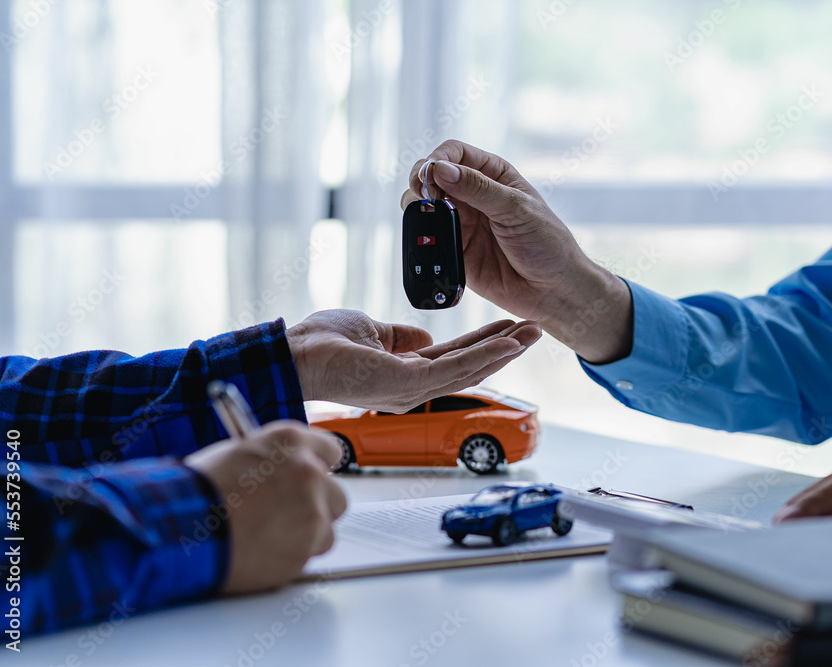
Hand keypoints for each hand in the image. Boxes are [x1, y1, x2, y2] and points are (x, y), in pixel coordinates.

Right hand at [184, 420, 347, 593]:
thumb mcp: (237, 454)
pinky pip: (309, 554)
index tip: (312, 479)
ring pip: (325, 529)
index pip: (330, 450)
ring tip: (267, 537)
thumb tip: (286, 472)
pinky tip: (262, 552)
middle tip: (288, 515)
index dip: (319, 467)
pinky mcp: (306, 549)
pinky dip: (291, 556)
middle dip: (317, 506)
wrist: (181, 529)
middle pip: (336, 494)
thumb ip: (273, 462)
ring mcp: (312, 513)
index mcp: (290, 442)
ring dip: (305, 535)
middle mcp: (309, 473)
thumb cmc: (198, 492)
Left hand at [286, 309, 541, 412]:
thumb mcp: (372, 331)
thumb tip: (424, 337)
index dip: (485, 342)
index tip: (511, 326)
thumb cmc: (322, 344)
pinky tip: (508, 343)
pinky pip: (455, 369)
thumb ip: (401, 337)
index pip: (456, 359)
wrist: (295, 353)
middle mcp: (413, 389)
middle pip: (470, 366)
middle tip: (537, 328)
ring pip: (469, 369)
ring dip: (504, 350)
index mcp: (406, 375)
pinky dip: (485, 355)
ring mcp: (411, 390)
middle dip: (505, 347)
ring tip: (533, 332)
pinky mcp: (406, 384)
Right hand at [400, 141, 632, 363]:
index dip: (438, 159)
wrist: (553, 290)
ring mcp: (462, 222)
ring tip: (424, 215)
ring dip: (416, 206)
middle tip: (424, 195)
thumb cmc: (547, 244)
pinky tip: (426, 238)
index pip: (455, 152)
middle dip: (421, 181)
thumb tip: (441, 170)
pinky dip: (419, 234)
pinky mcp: (455, 250)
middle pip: (433, 176)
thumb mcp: (516, 209)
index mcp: (493, 175)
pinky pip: (428, 238)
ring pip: (424, 205)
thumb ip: (479, 189)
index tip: (431, 174)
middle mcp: (474, 195)